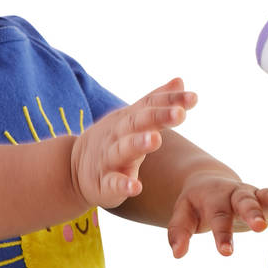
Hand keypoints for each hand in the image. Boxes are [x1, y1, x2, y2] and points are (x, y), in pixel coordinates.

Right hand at [70, 78, 196, 209]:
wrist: (74, 167)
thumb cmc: (114, 140)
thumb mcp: (132, 118)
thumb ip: (156, 101)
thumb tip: (180, 80)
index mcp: (129, 119)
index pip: (150, 105)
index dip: (171, 100)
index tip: (194, 98)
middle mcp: (119, 135)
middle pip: (138, 122)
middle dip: (158, 116)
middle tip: (179, 113)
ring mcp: (109, 158)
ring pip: (123, 149)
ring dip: (138, 144)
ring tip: (155, 139)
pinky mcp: (103, 183)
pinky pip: (112, 183)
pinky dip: (123, 185)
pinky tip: (136, 187)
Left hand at [168, 173, 267, 256]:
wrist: (210, 182)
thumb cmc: (197, 203)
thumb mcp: (183, 214)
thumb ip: (179, 232)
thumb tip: (177, 253)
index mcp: (213, 197)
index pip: (218, 218)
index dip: (222, 234)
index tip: (226, 252)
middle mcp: (235, 194)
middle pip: (244, 202)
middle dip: (252, 213)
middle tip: (258, 227)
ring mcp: (254, 194)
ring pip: (266, 195)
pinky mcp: (267, 199)